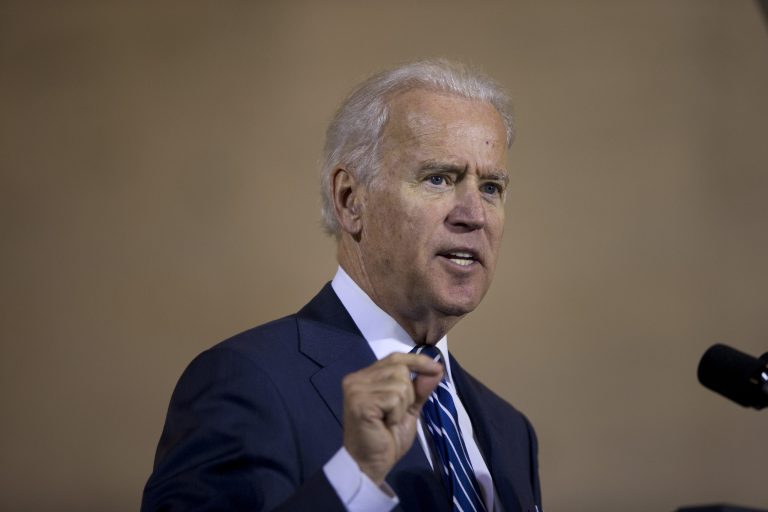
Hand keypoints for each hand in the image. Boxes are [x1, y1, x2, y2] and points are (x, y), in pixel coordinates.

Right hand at [342, 353, 442, 484]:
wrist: (371, 464)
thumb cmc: (386, 438)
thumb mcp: (409, 410)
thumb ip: (420, 389)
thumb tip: (437, 369)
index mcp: (366, 377)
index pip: (395, 357)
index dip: (417, 360)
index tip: (437, 368)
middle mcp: (357, 378)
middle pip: (400, 368)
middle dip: (409, 393)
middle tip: (396, 414)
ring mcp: (356, 389)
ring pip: (400, 384)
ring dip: (402, 406)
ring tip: (388, 420)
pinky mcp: (359, 401)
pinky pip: (393, 398)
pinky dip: (396, 414)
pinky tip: (384, 424)